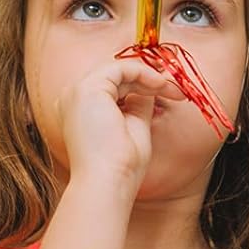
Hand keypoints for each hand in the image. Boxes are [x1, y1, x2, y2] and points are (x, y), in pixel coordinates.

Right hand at [53, 57, 186, 191]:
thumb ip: (138, 105)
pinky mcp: (87, 88)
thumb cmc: (119, 165)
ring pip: (117, 70)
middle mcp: (72, 100)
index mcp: (79, 112)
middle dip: (147, 80)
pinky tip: (160, 85)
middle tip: (176, 90)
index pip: (112, 89)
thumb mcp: (133, 128)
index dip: (141, 87)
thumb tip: (150, 89)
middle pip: (114, 77)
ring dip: (148, 76)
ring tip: (172, 90)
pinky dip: (143, 73)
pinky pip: (120, 68)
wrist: (108, 181)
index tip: (169, 94)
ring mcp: (76, 92)